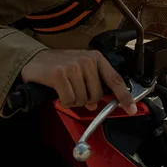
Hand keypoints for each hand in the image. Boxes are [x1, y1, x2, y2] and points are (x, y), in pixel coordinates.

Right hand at [20, 49, 136, 114]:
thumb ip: (92, 85)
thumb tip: (95, 105)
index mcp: (96, 58)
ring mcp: (73, 67)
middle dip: (86, 100)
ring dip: (73, 101)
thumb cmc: (60, 65)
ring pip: (82, 100)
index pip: (115, 79)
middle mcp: (87, 60)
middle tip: (75, 91)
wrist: (35, 59)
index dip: (124, 96)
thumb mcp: (81, 70)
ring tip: (65, 89)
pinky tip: (58, 92)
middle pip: (96, 96)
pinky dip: (64, 101)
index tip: (132, 108)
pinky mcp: (59, 74)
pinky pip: (69, 100)